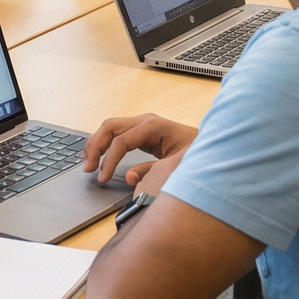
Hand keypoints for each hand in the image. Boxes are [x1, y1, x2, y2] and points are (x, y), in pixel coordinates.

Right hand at [82, 113, 197, 187]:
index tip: (103, 178)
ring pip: (109, 128)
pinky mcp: (142, 131)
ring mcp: (142, 123)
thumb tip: (129, 177)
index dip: (108, 160)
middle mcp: (145, 121)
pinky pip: (116, 133)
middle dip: (95, 147)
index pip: (121, 141)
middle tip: (88, 169)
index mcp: (153, 126)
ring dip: (96, 144)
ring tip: (88, 162)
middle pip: (109, 127)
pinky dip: (104, 143)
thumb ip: (152, 172)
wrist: (211, 147)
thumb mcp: (177, 166)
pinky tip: (98, 155)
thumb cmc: (198, 155)